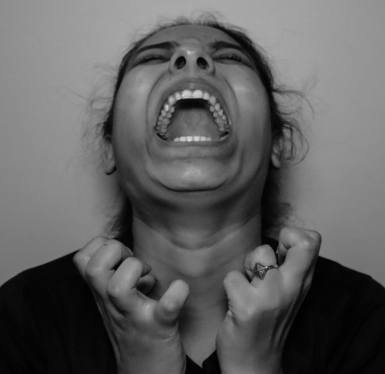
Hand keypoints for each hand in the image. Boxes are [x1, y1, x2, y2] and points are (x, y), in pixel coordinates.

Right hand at [73, 237, 188, 373]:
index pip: (83, 258)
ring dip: (136, 270)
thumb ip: (117, 277)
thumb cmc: (135, 332)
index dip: (101, 245)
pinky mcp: (159, 328)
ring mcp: (135, 316)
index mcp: (104, 295)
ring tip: (150, 279)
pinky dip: (174, 295)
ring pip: (117, 287)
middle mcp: (114, 304)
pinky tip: (180, 288)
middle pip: (93, 267)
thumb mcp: (117, 302)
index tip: (121, 254)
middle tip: (135, 263)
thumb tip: (130, 255)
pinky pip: (165, 309)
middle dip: (114, 251)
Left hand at [216, 227, 320, 373]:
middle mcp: (292, 288)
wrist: (254, 363)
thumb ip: (288, 265)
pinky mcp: (248, 307)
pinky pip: (232, 276)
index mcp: (302, 282)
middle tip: (261, 267)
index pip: (312, 240)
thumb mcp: (288, 292)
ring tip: (247, 286)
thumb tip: (282, 236)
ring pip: (259, 253)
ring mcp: (272, 297)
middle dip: (272, 246)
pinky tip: (235, 302)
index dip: (293, 236)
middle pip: (299, 243)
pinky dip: (229, 286)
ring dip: (246, 267)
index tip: (278, 253)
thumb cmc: (267, 322)